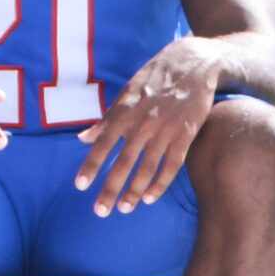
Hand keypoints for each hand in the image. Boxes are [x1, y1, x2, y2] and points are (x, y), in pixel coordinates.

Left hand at [73, 38, 221, 215]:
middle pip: (124, 162)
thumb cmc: (155, 77)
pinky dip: (160, 184)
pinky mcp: (186, 135)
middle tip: (100, 211)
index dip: (91, 165)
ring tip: (124, 209)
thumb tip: (83, 138)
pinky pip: (172, 166)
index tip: (80, 186)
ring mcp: (166, 130)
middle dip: (110, 189)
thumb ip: (106, 118)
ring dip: (134, 191)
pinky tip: (149, 198)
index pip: (103, 144)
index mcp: (125, 111)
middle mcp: (143, 123)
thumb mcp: (126, 92)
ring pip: (147, 168)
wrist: (193, 64)